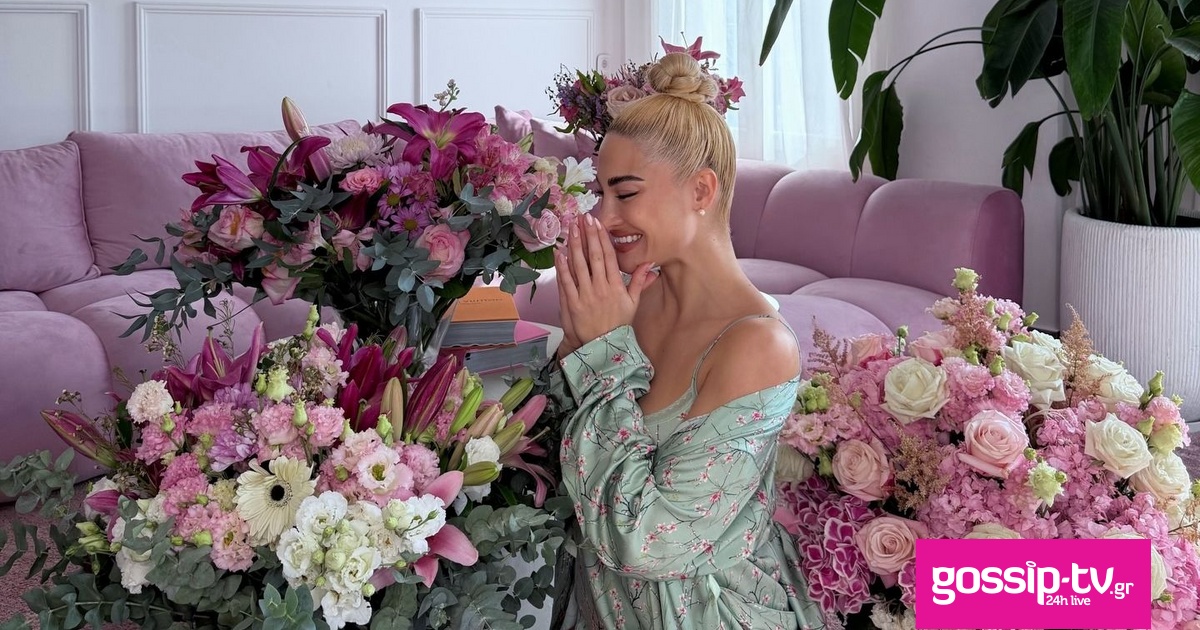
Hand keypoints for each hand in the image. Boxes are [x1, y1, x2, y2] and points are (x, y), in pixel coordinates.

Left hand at [554, 214, 657, 347]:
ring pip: (579, 265)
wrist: (604, 347)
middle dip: (588, 235)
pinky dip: (562, 267)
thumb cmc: (618, 324)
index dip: (602, 238)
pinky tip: (559, 252)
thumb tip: (649, 265)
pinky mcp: (572, 304)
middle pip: (594, 256)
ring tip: (570, 228)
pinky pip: (567, 282)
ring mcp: (585, 295)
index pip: (609, 256)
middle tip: (582, 218)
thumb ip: (638, 282)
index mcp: (616, 285)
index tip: (596, 223)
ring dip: (574, 245)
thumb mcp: (633, 303)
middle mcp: (601, 288)